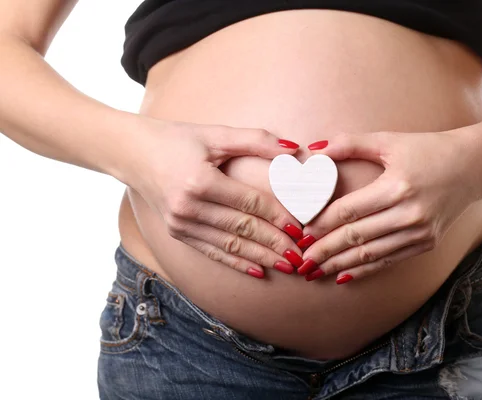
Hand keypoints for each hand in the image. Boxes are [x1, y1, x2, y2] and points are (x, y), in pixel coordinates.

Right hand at [127, 117, 305, 278]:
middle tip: (300, 254)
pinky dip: (236, 262)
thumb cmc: (176, 139)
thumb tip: (293, 148)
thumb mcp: (215, 134)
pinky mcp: (177, 233)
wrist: (132, 153)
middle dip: (274, 242)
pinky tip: (257, 269)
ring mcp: (180, 224)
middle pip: (242, 229)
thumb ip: (255, 140)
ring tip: (286, 266)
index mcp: (199, 182)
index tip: (300, 227)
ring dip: (260, 256)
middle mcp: (188, 207)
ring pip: (230, 245)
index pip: (249, 203)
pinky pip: (212, 251)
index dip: (277, 216)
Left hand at [297, 130, 481, 282]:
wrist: (473, 166)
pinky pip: (389, 261)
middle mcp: (409, 214)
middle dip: (325, 251)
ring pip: (371, 255)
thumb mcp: (390, 141)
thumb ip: (351, 144)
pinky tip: (345, 275)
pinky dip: (365, 270)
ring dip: (340, 265)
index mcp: (396, 187)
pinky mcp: (426, 243)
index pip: (349, 212)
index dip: (322, 224)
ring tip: (315, 272)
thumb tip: (315, 150)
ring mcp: (420, 233)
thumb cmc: (428, 149)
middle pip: (356, 238)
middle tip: (301, 261)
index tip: (301, 233)